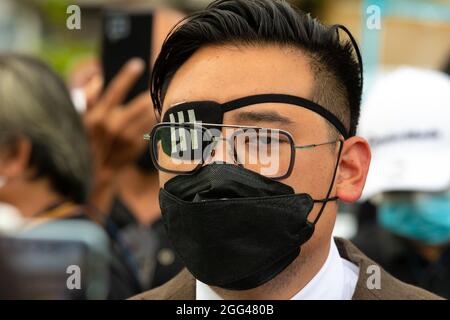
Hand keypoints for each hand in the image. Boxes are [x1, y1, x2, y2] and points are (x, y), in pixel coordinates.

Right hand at [82, 58, 155, 212]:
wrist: (93, 174)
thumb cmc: (85, 142)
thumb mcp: (80, 120)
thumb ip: (87, 99)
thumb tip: (97, 79)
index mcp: (97, 116)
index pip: (115, 90)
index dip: (127, 75)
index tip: (138, 64)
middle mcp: (113, 127)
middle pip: (140, 104)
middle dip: (149, 94)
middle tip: (157, 85)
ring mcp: (126, 139)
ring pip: (148, 116)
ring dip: (155, 107)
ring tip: (162, 99)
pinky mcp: (137, 148)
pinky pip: (151, 130)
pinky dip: (155, 121)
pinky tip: (160, 116)